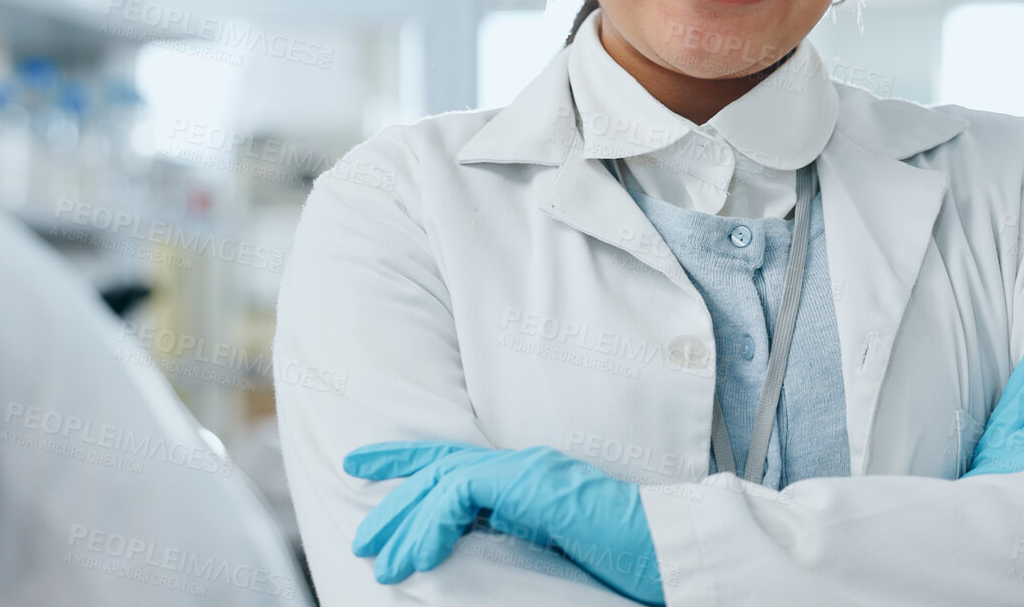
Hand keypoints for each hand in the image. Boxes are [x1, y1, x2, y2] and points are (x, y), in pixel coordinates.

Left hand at [344, 441, 665, 604]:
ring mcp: (526, 470)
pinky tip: (418, 554)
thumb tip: (471, 538)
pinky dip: (432, 524)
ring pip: (443, 483)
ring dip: (406, 524)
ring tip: (384, 563)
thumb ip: (512, 529)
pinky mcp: (529, 485)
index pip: (454, 461)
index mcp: (525, 477)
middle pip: (440, 469)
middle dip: (394, 502)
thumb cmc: (617, 555)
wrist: (662, 552)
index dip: (404, 461)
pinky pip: (460, 496)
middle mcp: (522, 464)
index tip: (361, 466)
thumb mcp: (548, 543)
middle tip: (363, 540)